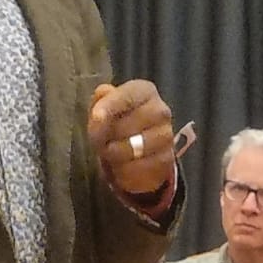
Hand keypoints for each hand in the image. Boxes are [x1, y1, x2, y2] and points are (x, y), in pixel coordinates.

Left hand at [87, 80, 176, 196]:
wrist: (136, 152)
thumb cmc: (116, 123)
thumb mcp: (104, 108)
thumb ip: (101, 100)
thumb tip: (104, 91)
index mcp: (144, 91)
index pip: (127, 95)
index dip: (110, 106)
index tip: (95, 117)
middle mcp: (160, 111)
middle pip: (127, 124)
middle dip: (105, 136)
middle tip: (98, 142)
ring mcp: (166, 135)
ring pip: (132, 148)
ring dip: (113, 154)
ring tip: (109, 153)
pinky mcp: (166, 160)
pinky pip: (138, 167)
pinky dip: (124, 170)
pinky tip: (121, 166)